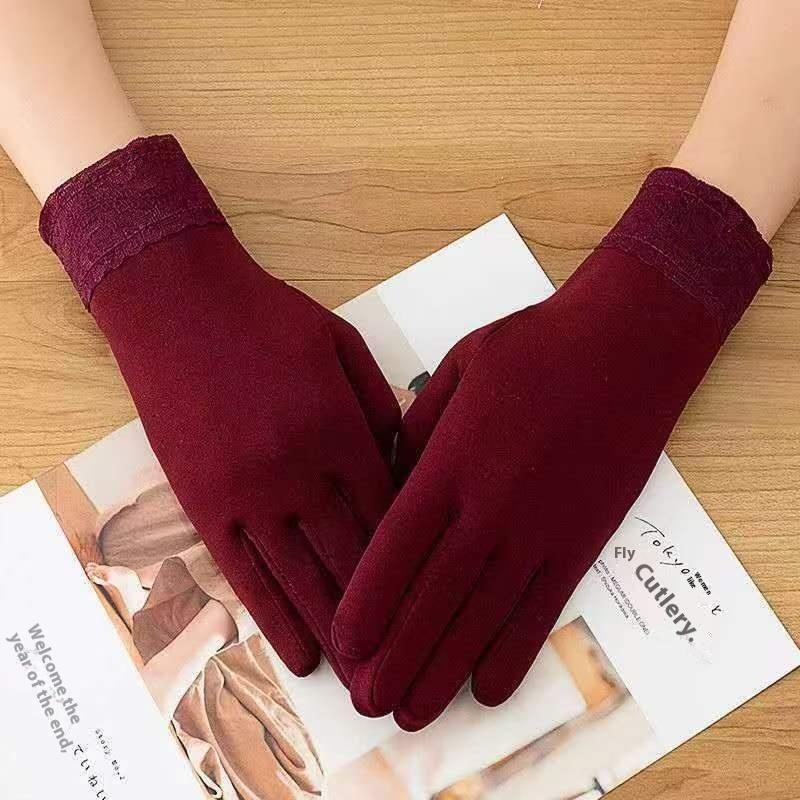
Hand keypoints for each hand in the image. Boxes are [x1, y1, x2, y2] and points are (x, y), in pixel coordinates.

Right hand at [40, 135, 399, 682]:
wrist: (180, 304)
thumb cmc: (270, 319)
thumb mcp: (346, 347)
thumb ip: (382, 409)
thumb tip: (407, 467)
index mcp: (343, 430)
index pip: (392, 515)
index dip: (417, 564)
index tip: (437, 602)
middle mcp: (300, 471)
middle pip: (354, 559)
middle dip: (387, 615)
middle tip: (411, 664)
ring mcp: (249, 491)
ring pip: (302, 580)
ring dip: (337, 633)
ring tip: (365, 678)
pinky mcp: (204, 502)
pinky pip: (244, 574)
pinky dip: (273, 619)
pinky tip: (298, 652)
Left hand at [332, 167, 770, 727]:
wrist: (626, 346)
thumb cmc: (534, 348)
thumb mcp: (454, 371)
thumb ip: (418, 433)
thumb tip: (392, 481)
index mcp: (449, 463)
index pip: (393, 549)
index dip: (365, 604)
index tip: (342, 645)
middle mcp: (488, 507)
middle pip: (431, 598)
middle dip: (394, 656)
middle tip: (365, 703)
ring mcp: (539, 529)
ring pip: (482, 617)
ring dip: (444, 670)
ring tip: (412, 713)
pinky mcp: (582, 540)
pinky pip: (542, 609)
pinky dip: (513, 654)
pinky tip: (488, 689)